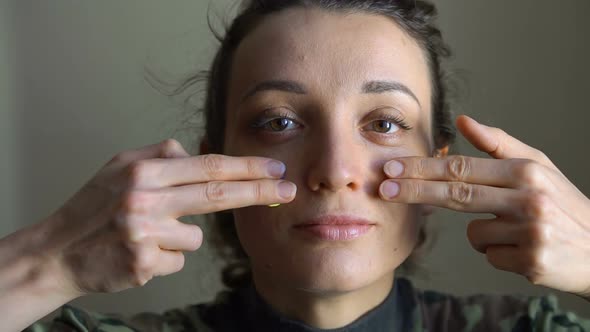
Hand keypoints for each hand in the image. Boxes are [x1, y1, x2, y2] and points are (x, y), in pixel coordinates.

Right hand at [38, 139, 295, 297]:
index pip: (206, 166)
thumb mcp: (119, 167)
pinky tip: (138, 252)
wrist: (56, 252)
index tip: (273, 168)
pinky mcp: (144, 264)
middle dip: (257, 192)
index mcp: (142, 171)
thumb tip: (196, 152)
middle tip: (288, 190)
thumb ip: (160, 155)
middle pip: (216, 194)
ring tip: (145, 234)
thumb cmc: (92, 207)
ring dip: (179, 237)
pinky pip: (177, 259)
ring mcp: (144, 233)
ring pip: (196, 236)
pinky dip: (164, 256)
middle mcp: (144, 199)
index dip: (245, 167)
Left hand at [379, 115, 589, 296]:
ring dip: (485, 234)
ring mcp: (531, 232)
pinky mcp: (532, 262)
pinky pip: (491, 256)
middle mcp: (529, 198)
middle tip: (384, 189)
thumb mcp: (538, 166)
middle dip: (416, 191)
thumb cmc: (561, 202)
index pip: (462, 167)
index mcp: (527, 171)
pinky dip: (500, 253)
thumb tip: (462, 121)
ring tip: (516, 230)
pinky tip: (524, 248)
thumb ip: (498, 143)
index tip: (393, 167)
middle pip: (457, 194)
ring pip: (474, 234)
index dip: (423, 168)